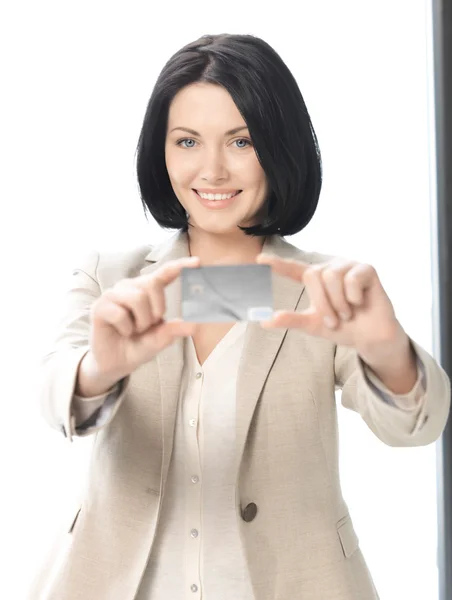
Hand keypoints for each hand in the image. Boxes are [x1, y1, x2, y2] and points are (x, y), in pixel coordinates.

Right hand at [85, 256, 199, 382]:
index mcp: (147, 290)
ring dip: (141, 322)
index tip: (198, 262)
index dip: (180, 266)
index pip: (164, 273)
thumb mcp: (159, 339)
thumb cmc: (137, 346)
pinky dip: (126, 329)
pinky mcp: (100, 306)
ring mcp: (113, 295)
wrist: (115, 363)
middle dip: (157, 309)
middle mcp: (130, 287)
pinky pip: (120, 314)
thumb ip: (173, 330)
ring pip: (137, 298)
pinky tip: (121, 332)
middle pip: (152, 284)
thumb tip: (194, 325)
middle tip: (149, 325)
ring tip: (134, 330)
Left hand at [256, 254, 401, 349]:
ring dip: (338, 302)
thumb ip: (291, 320)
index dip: (278, 264)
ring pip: (331, 276)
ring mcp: (348, 266)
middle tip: (334, 321)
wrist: (370, 337)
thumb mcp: (313, 324)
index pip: (293, 269)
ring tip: (347, 314)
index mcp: (315, 280)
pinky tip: (360, 303)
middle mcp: (329, 269)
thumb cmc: (343, 328)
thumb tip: (264, 321)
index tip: (260, 259)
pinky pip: (352, 279)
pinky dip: (354, 296)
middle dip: (322, 303)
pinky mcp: (366, 269)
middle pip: (313, 275)